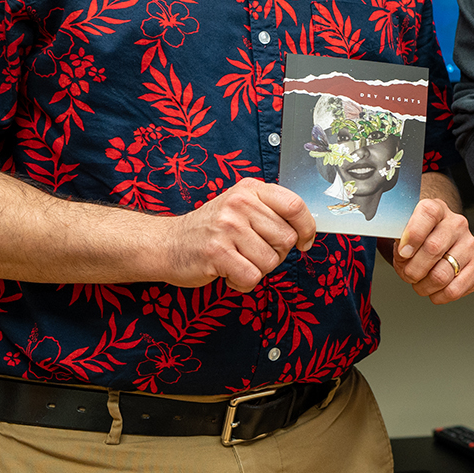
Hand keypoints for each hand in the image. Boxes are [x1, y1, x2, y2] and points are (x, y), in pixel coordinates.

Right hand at [160, 177, 314, 292]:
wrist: (166, 243)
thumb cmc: (210, 229)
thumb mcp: (240, 206)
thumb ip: (270, 211)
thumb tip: (306, 232)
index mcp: (250, 189)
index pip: (295, 205)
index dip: (307, 227)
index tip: (304, 241)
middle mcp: (239, 204)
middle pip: (286, 239)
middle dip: (276, 254)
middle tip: (253, 253)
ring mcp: (227, 227)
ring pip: (271, 261)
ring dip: (257, 270)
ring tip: (237, 260)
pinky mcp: (216, 253)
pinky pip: (251, 277)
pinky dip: (242, 283)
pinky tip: (227, 272)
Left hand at [389, 198, 473, 304]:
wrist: (436, 241)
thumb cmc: (418, 238)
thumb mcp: (404, 231)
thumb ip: (399, 238)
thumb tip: (403, 252)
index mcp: (438, 209)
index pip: (428, 214)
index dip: (413, 235)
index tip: (402, 253)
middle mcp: (457, 224)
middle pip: (433, 249)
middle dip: (413, 269)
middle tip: (408, 273)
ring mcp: (470, 245)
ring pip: (442, 275)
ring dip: (424, 286)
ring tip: (420, 283)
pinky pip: (454, 290)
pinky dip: (438, 295)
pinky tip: (434, 289)